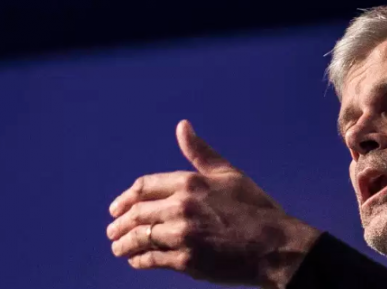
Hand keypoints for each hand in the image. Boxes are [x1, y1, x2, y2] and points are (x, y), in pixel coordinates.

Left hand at [106, 120, 321, 287]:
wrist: (274, 246)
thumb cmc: (253, 208)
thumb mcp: (227, 173)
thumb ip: (200, 152)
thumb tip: (182, 125)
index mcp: (190, 182)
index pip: (143, 187)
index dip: (125, 198)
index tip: (116, 208)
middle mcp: (182, 206)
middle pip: (136, 213)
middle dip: (120, 223)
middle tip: (113, 231)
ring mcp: (183, 235)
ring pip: (140, 238)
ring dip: (124, 244)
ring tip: (119, 248)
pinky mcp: (187, 261)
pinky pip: (152, 259)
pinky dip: (140, 260)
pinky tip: (137, 261)